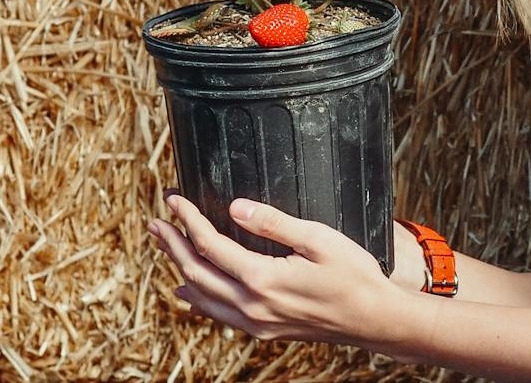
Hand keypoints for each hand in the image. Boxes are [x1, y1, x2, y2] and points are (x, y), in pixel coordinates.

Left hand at [148, 193, 403, 346]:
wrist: (374, 319)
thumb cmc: (354, 276)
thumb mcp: (319, 239)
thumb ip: (274, 223)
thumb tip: (234, 207)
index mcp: (262, 280)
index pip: (210, 246)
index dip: (188, 221)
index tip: (175, 200)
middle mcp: (252, 306)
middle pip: (196, 273)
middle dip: (173, 245)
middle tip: (156, 222)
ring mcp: (257, 323)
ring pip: (203, 297)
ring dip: (180, 269)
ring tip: (165, 247)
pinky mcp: (265, 330)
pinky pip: (219, 314)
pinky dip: (198, 298)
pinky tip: (190, 292)